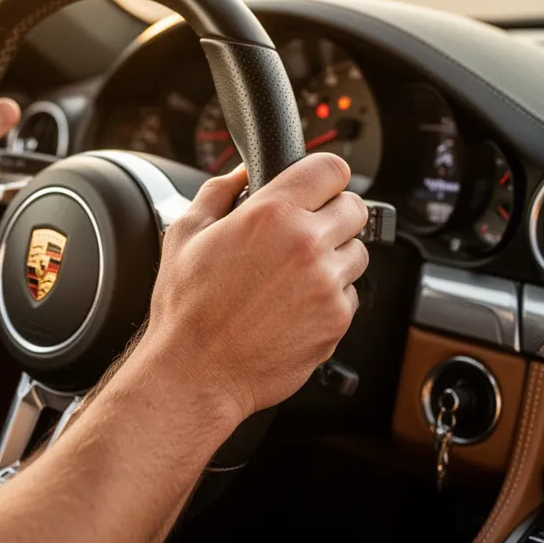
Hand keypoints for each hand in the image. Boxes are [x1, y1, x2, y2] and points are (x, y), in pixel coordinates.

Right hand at [142, 154, 368, 426]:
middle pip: (354, 209)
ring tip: (295, 276)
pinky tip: (295, 306)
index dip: (324, 176)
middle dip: (333, 216)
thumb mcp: (186, 234)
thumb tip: (240, 173)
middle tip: (305, 234)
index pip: (331, 169)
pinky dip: (331, 297)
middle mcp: (307, 244)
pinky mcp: (337, 319)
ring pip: (357, 253)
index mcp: (272, 213)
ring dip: (335, 258)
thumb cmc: (186, 309)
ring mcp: (327, 283)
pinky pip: (351, 294)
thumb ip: (218, 192)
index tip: (318, 187)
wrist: (196, 373)